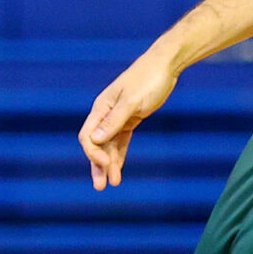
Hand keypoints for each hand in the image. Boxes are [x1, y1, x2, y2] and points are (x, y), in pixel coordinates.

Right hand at [80, 52, 178, 188]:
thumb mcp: (132, 101)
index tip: (107, 165)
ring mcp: (118, 117)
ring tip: (113, 183)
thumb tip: (94, 139)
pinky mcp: (131, 118)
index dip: (93, 154)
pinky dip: (119, 154)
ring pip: (109, 145)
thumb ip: (114, 120)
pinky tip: (119, 169)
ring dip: (110, 164)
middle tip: (101, 187)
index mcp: (101, 108)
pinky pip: (121, 141)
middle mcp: (106, 114)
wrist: (165, 66)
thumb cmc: (148, 80)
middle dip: (98, 166)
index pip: (88, 136)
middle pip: (96, 144)